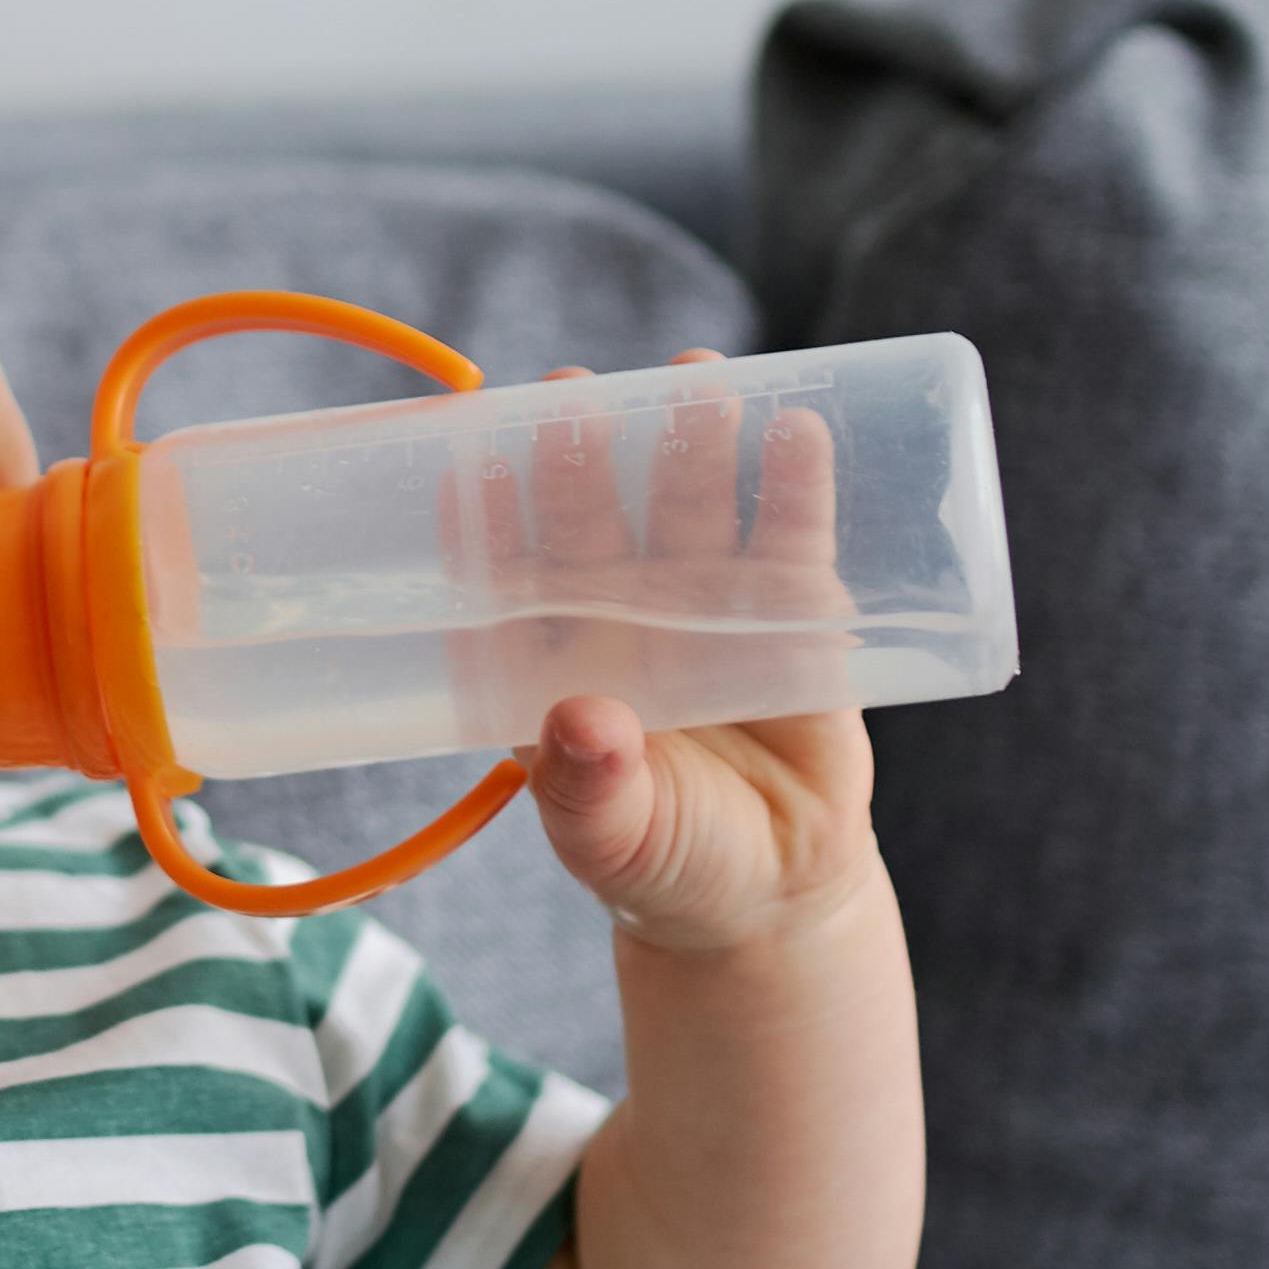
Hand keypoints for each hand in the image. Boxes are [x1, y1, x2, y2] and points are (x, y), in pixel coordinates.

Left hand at [512, 362, 875, 961]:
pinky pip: (792, 535)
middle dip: (584, 452)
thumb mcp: (615, 840)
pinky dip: (795, 484)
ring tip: (698, 376)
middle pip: (595, 515)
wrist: (775, 892)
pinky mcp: (792, 609)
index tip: (473, 451)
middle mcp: (619, 612)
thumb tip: (578, 723)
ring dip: (691, 441)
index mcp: (549, 655)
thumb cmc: (665, 862)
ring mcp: (704, 601)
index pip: (505, 570)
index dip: (488, 512)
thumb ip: (589, 791)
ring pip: (690, 503)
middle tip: (577, 389)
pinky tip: (796, 430)